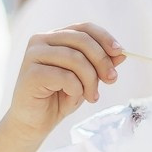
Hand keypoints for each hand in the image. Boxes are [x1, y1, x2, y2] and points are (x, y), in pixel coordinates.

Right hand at [8, 23, 122, 134]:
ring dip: (90, 80)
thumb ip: (99, 64)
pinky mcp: (31, 73)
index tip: (120, 52)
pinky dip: (76, 89)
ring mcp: (34, 55)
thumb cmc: (58, 99)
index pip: (84, 28)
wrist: (33, 123)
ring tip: (92, 96)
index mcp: (54, 37)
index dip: (104, 38)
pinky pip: (65, 76)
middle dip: (102, 61)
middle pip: (82, 40)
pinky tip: (73, 98)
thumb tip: (120, 54)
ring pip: (75, 58)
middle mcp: (41, 40)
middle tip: (112, 80)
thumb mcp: (85, 79)